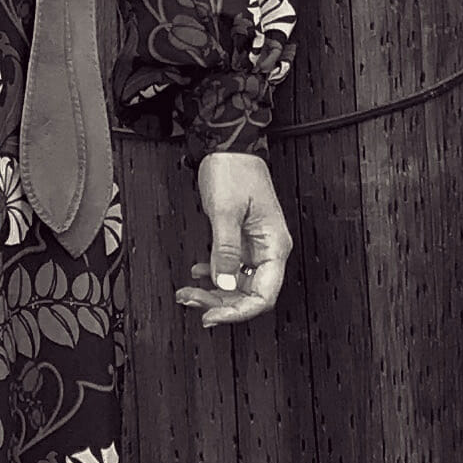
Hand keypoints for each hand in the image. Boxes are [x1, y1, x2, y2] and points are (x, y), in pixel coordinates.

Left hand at [176, 149, 290, 329]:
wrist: (228, 146)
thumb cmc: (233, 171)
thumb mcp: (225, 212)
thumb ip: (224, 250)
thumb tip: (223, 284)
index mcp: (274, 245)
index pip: (263, 296)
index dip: (238, 312)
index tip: (213, 316)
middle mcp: (268, 249)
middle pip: (249, 294)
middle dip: (220, 303)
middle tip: (191, 300)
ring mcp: (255, 245)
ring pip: (237, 283)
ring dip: (213, 291)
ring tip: (188, 291)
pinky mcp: (242, 240)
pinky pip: (231, 268)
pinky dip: (213, 275)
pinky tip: (197, 273)